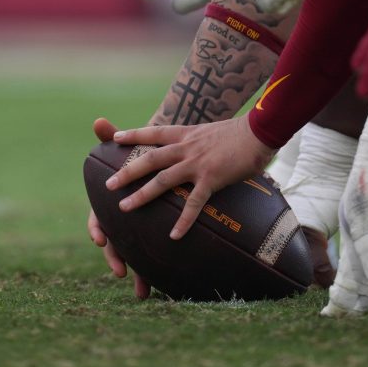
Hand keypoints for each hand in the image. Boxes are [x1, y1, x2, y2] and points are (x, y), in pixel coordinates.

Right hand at [88, 119, 148, 297]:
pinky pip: (151, 258)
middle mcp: (120, 221)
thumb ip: (112, 136)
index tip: (100, 239)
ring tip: (141, 292)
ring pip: (133, 256)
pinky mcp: (152, 236)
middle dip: (116, 259)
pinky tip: (158, 289)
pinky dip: (153, 273)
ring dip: (137, 275)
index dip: (97, 230)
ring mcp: (136, 231)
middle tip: (120, 272)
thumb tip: (99, 122)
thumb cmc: (143, 153)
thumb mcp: (130, 144)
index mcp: (108, 202)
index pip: (96, 218)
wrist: (163, 162)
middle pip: (114, 244)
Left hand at [105, 115, 273, 238]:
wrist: (259, 131)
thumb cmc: (240, 133)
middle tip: (108, 185)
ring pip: (162, 180)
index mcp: (186, 134)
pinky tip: (174, 235)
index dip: (133, 135)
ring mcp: (197, 164)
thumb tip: (196, 146)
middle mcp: (186, 148)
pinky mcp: (212, 179)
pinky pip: (194, 203)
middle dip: (127, 172)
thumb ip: (199, 140)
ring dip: (142, 195)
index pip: (154, 133)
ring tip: (124, 208)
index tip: (115, 138)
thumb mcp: (212, 131)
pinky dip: (183, 220)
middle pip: (149, 159)